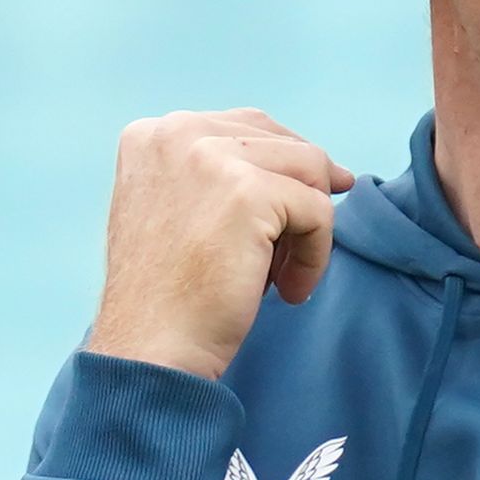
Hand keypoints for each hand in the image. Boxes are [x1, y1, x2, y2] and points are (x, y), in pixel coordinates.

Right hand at [84, 107, 354, 379]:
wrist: (149, 351)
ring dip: (309, 228)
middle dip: (299, 199)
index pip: (249, 128)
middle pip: (286, 144)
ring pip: (311, 171)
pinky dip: (315, 255)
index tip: (273, 229)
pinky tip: (288, 291)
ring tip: (283, 276)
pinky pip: (319, 212)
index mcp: (154, 134)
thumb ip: (225, 176)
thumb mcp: (179, 212)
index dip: (278, 177)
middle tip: (280, 258)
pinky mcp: (248, 192)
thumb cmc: (169, 296)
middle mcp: (177, 132)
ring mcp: (211, 157)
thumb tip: (331, 168)